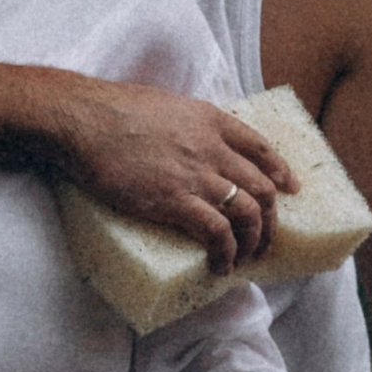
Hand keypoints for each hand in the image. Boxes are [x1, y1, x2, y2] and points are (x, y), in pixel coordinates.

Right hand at [54, 78, 294, 272]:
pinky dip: (226, 253)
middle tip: (265, 240)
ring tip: (246, 259)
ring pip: (248, 213)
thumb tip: (185, 143)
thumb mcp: (165, 106)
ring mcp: (196, 175)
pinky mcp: (175, 200)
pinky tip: (221, 266)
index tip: (288, 189)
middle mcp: (213, 147)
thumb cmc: (111, 110)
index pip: (261, 148)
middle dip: (271, 220)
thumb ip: (186, 125)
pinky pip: (217, 233)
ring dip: (253, 242)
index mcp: (211, 120)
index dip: (280, 172)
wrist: (82, 119)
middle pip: (262, 188)